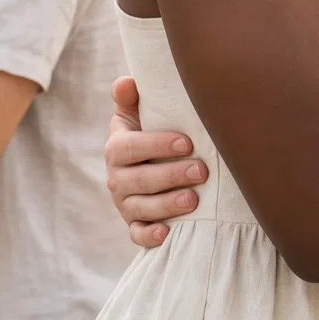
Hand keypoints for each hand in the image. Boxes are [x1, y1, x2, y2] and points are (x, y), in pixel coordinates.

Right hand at [103, 76, 205, 248]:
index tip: (188, 143)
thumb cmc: (150, 132)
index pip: (130, 147)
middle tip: (202, 170)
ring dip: (167, 205)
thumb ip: (130, 96)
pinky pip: (137, 235)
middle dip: (171, 175)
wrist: (150, 164)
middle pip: (138, 180)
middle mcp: (116, 177)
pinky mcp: (134, 225)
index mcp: (117, 147)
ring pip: (141, 208)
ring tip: (194, 200)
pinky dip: (149, 236)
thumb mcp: (137, 113)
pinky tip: (168, 232)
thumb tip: (127, 83)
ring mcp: (124, 203)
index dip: (157, 145)